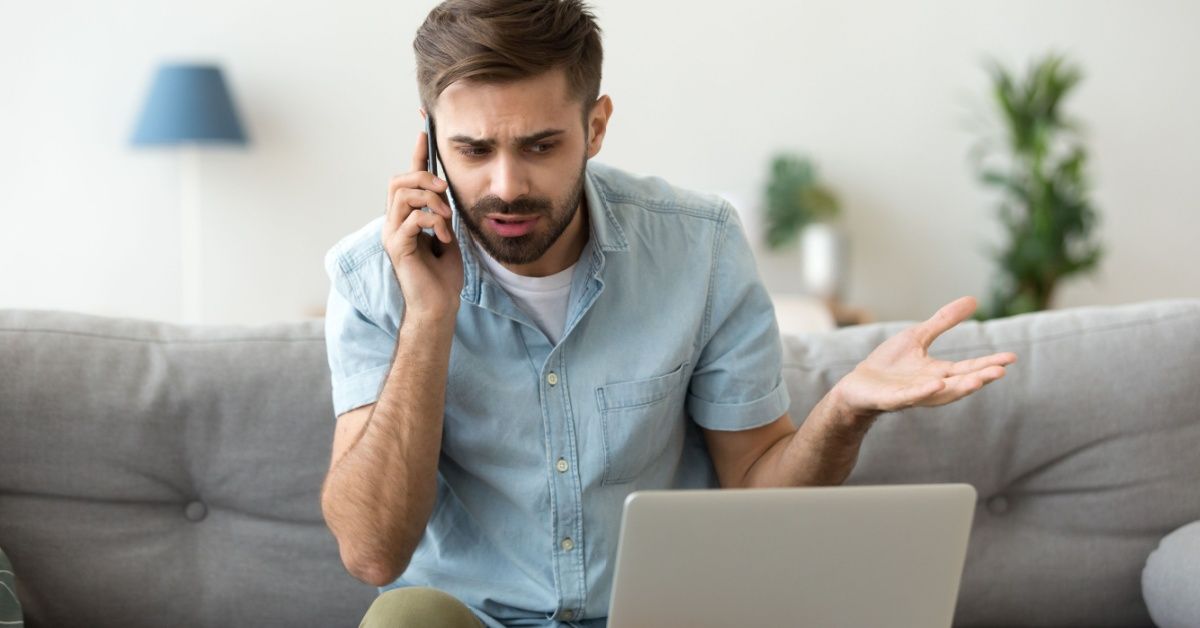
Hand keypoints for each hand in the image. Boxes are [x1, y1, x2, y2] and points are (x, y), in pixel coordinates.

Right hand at [382, 128, 463, 320]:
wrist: (440, 305)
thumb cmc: (443, 274)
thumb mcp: (448, 233)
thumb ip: (442, 211)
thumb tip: (445, 188)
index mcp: (406, 217)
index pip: (407, 179)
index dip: (416, 155)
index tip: (424, 130)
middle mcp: (393, 222)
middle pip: (399, 181)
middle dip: (424, 177)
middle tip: (445, 190)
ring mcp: (392, 234)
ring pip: (402, 195)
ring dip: (431, 201)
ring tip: (447, 219)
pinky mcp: (397, 247)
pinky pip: (412, 218)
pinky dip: (433, 221)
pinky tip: (443, 236)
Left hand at [831, 296, 1016, 417]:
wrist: (857, 385)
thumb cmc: (889, 364)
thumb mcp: (918, 337)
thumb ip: (944, 322)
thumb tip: (973, 299)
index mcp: (939, 372)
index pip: (969, 368)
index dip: (989, 363)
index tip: (1011, 357)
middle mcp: (931, 386)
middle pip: (960, 383)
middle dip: (980, 378)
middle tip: (1001, 371)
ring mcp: (912, 394)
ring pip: (940, 394)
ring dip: (960, 388)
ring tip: (978, 380)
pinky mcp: (892, 399)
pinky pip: (910, 397)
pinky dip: (923, 391)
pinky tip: (937, 384)